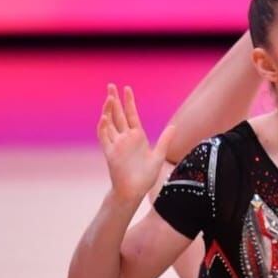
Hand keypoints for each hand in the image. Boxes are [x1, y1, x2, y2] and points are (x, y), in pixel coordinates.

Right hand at [97, 84, 174, 201]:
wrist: (134, 191)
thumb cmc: (145, 176)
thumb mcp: (158, 156)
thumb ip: (164, 140)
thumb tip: (174, 126)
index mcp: (137, 136)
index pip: (131, 114)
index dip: (129, 101)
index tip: (127, 89)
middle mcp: (125, 138)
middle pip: (118, 115)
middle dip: (114, 100)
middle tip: (110, 85)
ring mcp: (116, 144)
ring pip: (110, 123)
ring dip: (108, 111)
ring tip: (109, 98)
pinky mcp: (110, 153)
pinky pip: (104, 137)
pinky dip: (103, 127)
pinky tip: (105, 117)